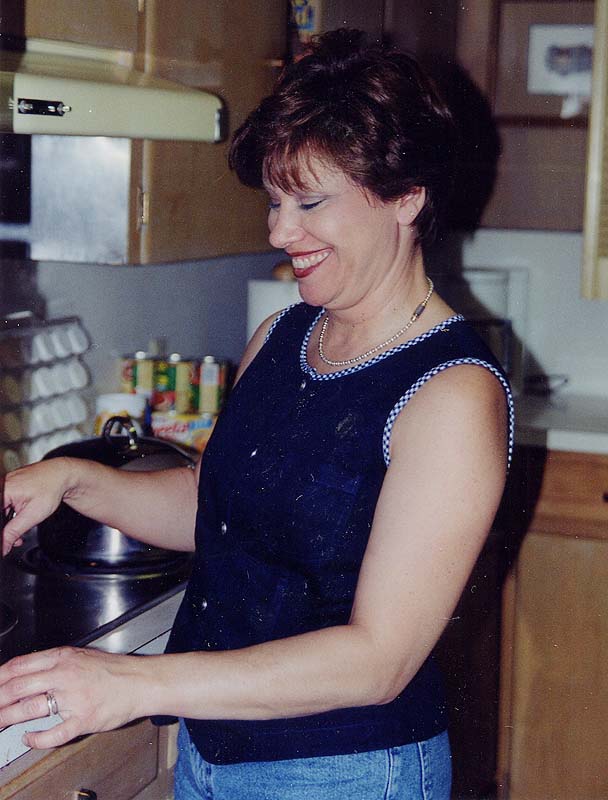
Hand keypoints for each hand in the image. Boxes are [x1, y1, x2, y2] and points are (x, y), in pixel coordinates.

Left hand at [0, 647, 144, 748]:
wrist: (141, 681)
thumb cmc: (114, 670)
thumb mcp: (81, 655)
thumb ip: (54, 663)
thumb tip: (25, 673)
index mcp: (64, 657)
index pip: (20, 665)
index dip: (0, 676)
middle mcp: (66, 675)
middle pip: (18, 687)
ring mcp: (74, 698)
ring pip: (30, 709)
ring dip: (8, 718)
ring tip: (0, 722)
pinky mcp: (83, 719)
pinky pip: (53, 733)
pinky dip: (36, 739)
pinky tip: (29, 738)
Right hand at [1, 458, 74, 555]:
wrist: (62, 475)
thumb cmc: (51, 488)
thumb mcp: (32, 515)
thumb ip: (13, 532)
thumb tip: (2, 546)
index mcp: (2, 492)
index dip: (2, 533)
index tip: (5, 543)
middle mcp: (1, 486)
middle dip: (5, 531)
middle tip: (13, 541)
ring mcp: (4, 485)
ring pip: (0, 512)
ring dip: (8, 525)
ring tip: (20, 532)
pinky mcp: (9, 487)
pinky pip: (4, 504)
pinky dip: (11, 515)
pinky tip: (20, 520)